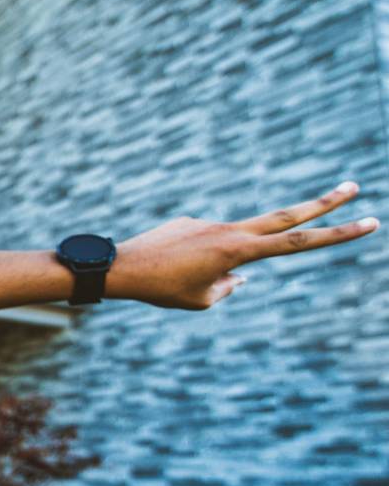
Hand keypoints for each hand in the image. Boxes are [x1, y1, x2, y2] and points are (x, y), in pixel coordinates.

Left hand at [108, 181, 377, 308]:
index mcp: (240, 250)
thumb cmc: (162, 289)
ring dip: (221, 263)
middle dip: (322, 204)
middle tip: (353, 186)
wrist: (121, 267)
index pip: (299, 241)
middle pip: (286, 215)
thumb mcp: (203, 299)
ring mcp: (209, 222)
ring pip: (235, 242)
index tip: (369, 221)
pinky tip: (164, 268)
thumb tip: (240, 276)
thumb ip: (230, 285)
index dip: (336, 233)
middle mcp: (230, 230)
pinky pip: (203, 246)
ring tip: (181, 276)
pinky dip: (194, 262)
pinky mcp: (190, 221)